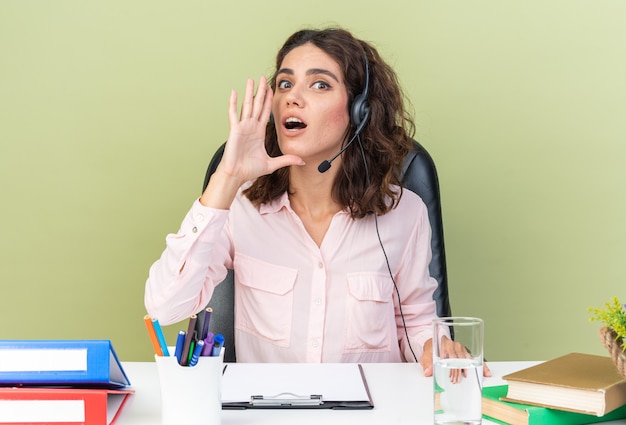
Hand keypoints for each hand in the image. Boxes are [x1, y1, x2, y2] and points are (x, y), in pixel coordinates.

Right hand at [200, 77, 304, 208]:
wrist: (237, 175)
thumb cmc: (249, 169)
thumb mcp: (272, 163)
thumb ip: (286, 160)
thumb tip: (302, 161)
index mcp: (259, 132)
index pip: (265, 112)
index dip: (269, 100)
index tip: (272, 89)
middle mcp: (251, 127)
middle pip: (257, 105)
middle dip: (261, 91)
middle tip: (263, 78)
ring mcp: (242, 127)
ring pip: (247, 105)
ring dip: (249, 92)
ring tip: (251, 79)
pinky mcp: (234, 130)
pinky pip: (234, 114)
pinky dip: (233, 103)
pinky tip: (234, 92)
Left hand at [420, 337, 491, 379]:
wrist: (434, 344)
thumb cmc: (431, 350)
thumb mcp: (426, 355)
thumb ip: (426, 363)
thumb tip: (428, 372)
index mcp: (445, 343)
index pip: (450, 356)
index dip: (452, 367)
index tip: (452, 376)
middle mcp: (455, 345)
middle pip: (459, 359)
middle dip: (458, 371)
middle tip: (457, 380)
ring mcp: (462, 349)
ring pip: (467, 359)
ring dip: (469, 369)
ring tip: (467, 378)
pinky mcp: (466, 353)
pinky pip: (475, 359)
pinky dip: (481, 365)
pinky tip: (485, 372)